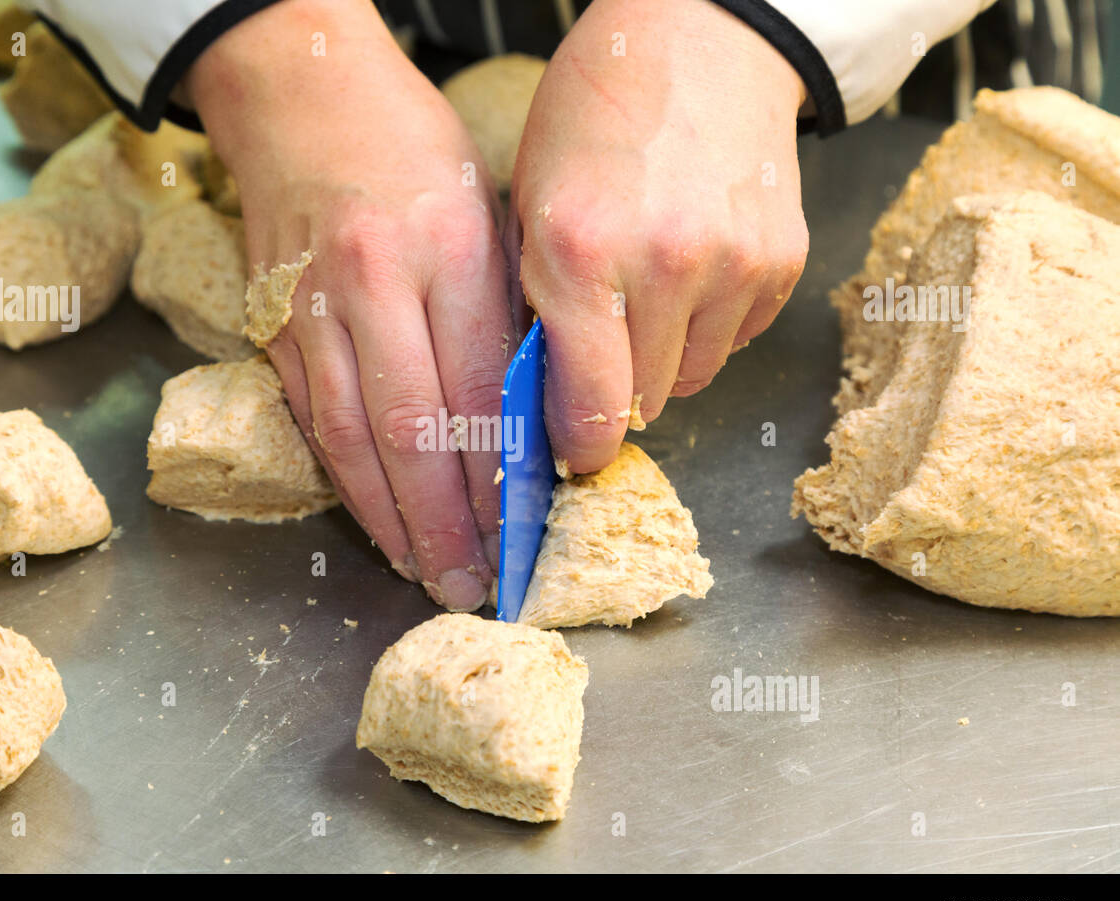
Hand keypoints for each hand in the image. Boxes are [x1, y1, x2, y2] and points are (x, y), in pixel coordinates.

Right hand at [187, 0, 509, 610]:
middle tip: (473, 583)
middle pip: (412, 428)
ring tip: (424, 571)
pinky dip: (345, 481)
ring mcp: (311, 307)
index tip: (522, 531)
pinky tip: (375, 520)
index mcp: (447, 247)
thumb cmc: (413, 150)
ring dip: (390, 519)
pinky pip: (311, 420)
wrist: (300, 97)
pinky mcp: (271, 325)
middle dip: (445, 521)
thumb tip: (533, 420)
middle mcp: (374, 282)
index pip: (478, 388)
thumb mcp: (486, 210)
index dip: (498, 474)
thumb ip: (505, 312)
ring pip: (351, 438)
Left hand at [507, 0, 808, 472]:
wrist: (701, 35)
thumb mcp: (530, 200)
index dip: (577, 445)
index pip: (590, 407)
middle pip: (641, 404)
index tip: (571, 449)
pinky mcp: (780, 264)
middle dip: (613, 393)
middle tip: (599, 349)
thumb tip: (543, 399)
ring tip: (644, 294)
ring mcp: (732, 266)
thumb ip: (534, 304)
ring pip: (693, 380)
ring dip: (663, 362)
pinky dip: (708, 327)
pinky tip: (689, 269)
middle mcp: (662, 265)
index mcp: (579, 251)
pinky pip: (736, 342)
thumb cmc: (596, 112)